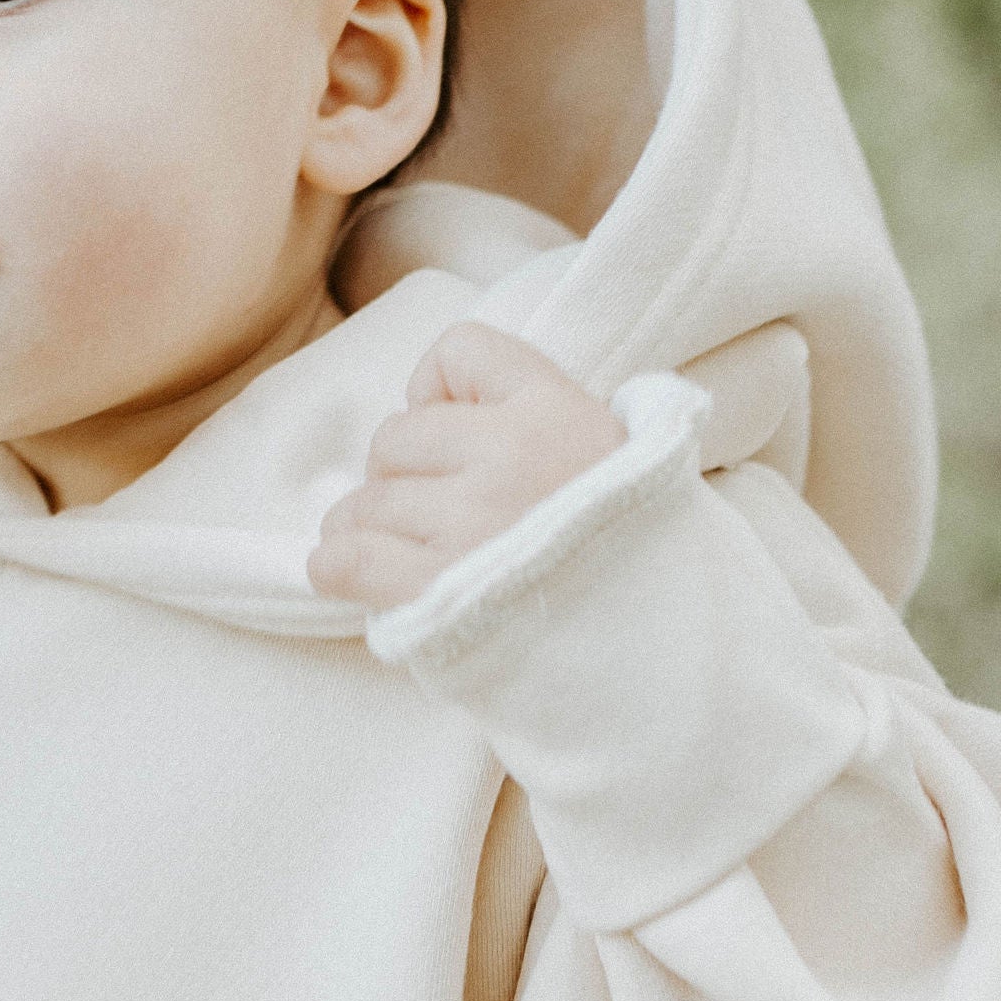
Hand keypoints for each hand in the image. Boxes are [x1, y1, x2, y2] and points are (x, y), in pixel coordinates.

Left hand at [308, 323, 623, 610]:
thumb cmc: (631, 555)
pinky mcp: (438, 593)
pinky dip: (338, 566)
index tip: (459, 432)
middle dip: (403, 476)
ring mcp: (472, 526)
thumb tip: (430, 399)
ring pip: (365, 502)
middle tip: (438, 514)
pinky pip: (345, 559)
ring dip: (372, 529)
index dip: (441, 391)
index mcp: (558, 412)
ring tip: (413, 556)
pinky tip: (353, 573)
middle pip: (395, 436)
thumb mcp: (616, 454)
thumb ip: (539, 412)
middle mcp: (511, 458)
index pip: (458, 351)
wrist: (661, 648)